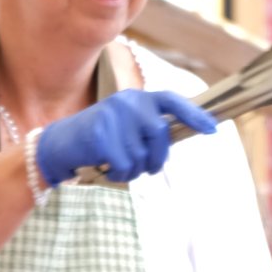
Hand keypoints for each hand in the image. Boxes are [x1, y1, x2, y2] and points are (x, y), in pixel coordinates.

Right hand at [35, 90, 216, 185]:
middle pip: (160, 135)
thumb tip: (184, 135)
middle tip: (146, 168)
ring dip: (133, 170)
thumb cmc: (98, 138)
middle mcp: (127, 103)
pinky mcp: (102, 137)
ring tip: (116, 164)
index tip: (213, 129)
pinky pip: (125, 166)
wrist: (59, 144)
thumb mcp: (125, 125)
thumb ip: (149, 128)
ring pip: (142, 156)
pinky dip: (118, 174)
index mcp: (136, 98)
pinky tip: (105, 167)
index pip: (171, 101)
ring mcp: (114, 118)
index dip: (194, 115)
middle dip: (156, 159)